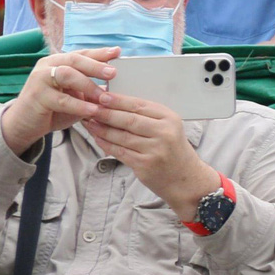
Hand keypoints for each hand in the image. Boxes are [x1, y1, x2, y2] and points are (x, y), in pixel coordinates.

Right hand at [1, 49, 118, 153]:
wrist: (26, 123)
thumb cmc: (54, 108)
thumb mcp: (75, 97)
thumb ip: (90, 90)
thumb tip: (115, 88)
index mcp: (58, 62)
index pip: (81, 54)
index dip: (99, 53)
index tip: (117, 51)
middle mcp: (48, 66)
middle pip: (74, 59)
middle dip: (95, 65)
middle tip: (113, 72)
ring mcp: (40, 79)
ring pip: (66, 75)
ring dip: (88, 85)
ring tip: (104, 96)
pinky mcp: (37, 96)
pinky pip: (61, 99)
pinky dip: (79, 105)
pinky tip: (92, 110)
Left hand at [85, 93, 218, 215]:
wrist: (185, 179)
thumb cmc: (173, 150)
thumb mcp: (168, 127)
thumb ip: (146, 116)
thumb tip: (115, 102)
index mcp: (169, 119)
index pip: (139, 106)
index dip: (118, 100)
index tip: (101, 95)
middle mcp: (164, 134)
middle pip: (128, 120)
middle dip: (106, 113)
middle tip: (90, 108)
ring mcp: (154, 151)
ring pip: (121, 136)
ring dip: (102, 129)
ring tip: (89, 122)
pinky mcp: (144, 165)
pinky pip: (120, 151)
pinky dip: (106, 144)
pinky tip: (97, 137)